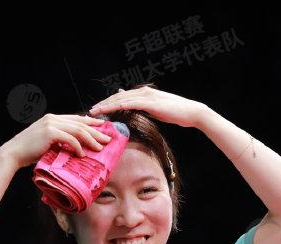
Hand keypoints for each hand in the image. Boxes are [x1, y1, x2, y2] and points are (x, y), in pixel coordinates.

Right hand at [2, 111, 116, 169]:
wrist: (14, 153)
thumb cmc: (29, 152)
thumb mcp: (46, 143)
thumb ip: (58, 141)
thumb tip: (72, 148)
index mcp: (53, 119)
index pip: (76, 119)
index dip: (91, 123)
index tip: (102, 128)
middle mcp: (53, 118)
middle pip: (80, 123)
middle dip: (96, 131)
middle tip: (108, 138)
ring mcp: (52, 124)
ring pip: (78, 130)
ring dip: (91, 139)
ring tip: (100, 147)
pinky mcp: (50, 133)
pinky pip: (69, 139)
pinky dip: (78, 146)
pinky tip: (82, 154)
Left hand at [87, 85, 202, 129]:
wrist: (190, 112)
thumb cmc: (175, 114)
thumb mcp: (156, 110)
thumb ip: (144, 108)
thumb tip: (134, 107)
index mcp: (143, 94)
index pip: (121, 98)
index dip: (108, 104)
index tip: (97, 111)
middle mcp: (143, 92)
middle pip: (118, 97)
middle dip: (103, 104)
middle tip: (89, 111)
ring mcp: (146, 96)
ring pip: (121, 99)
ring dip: (107, 105)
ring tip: (95, 111)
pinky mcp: (150, 103)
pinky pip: (131, 104)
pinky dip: (119, 106)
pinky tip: (110, 110)